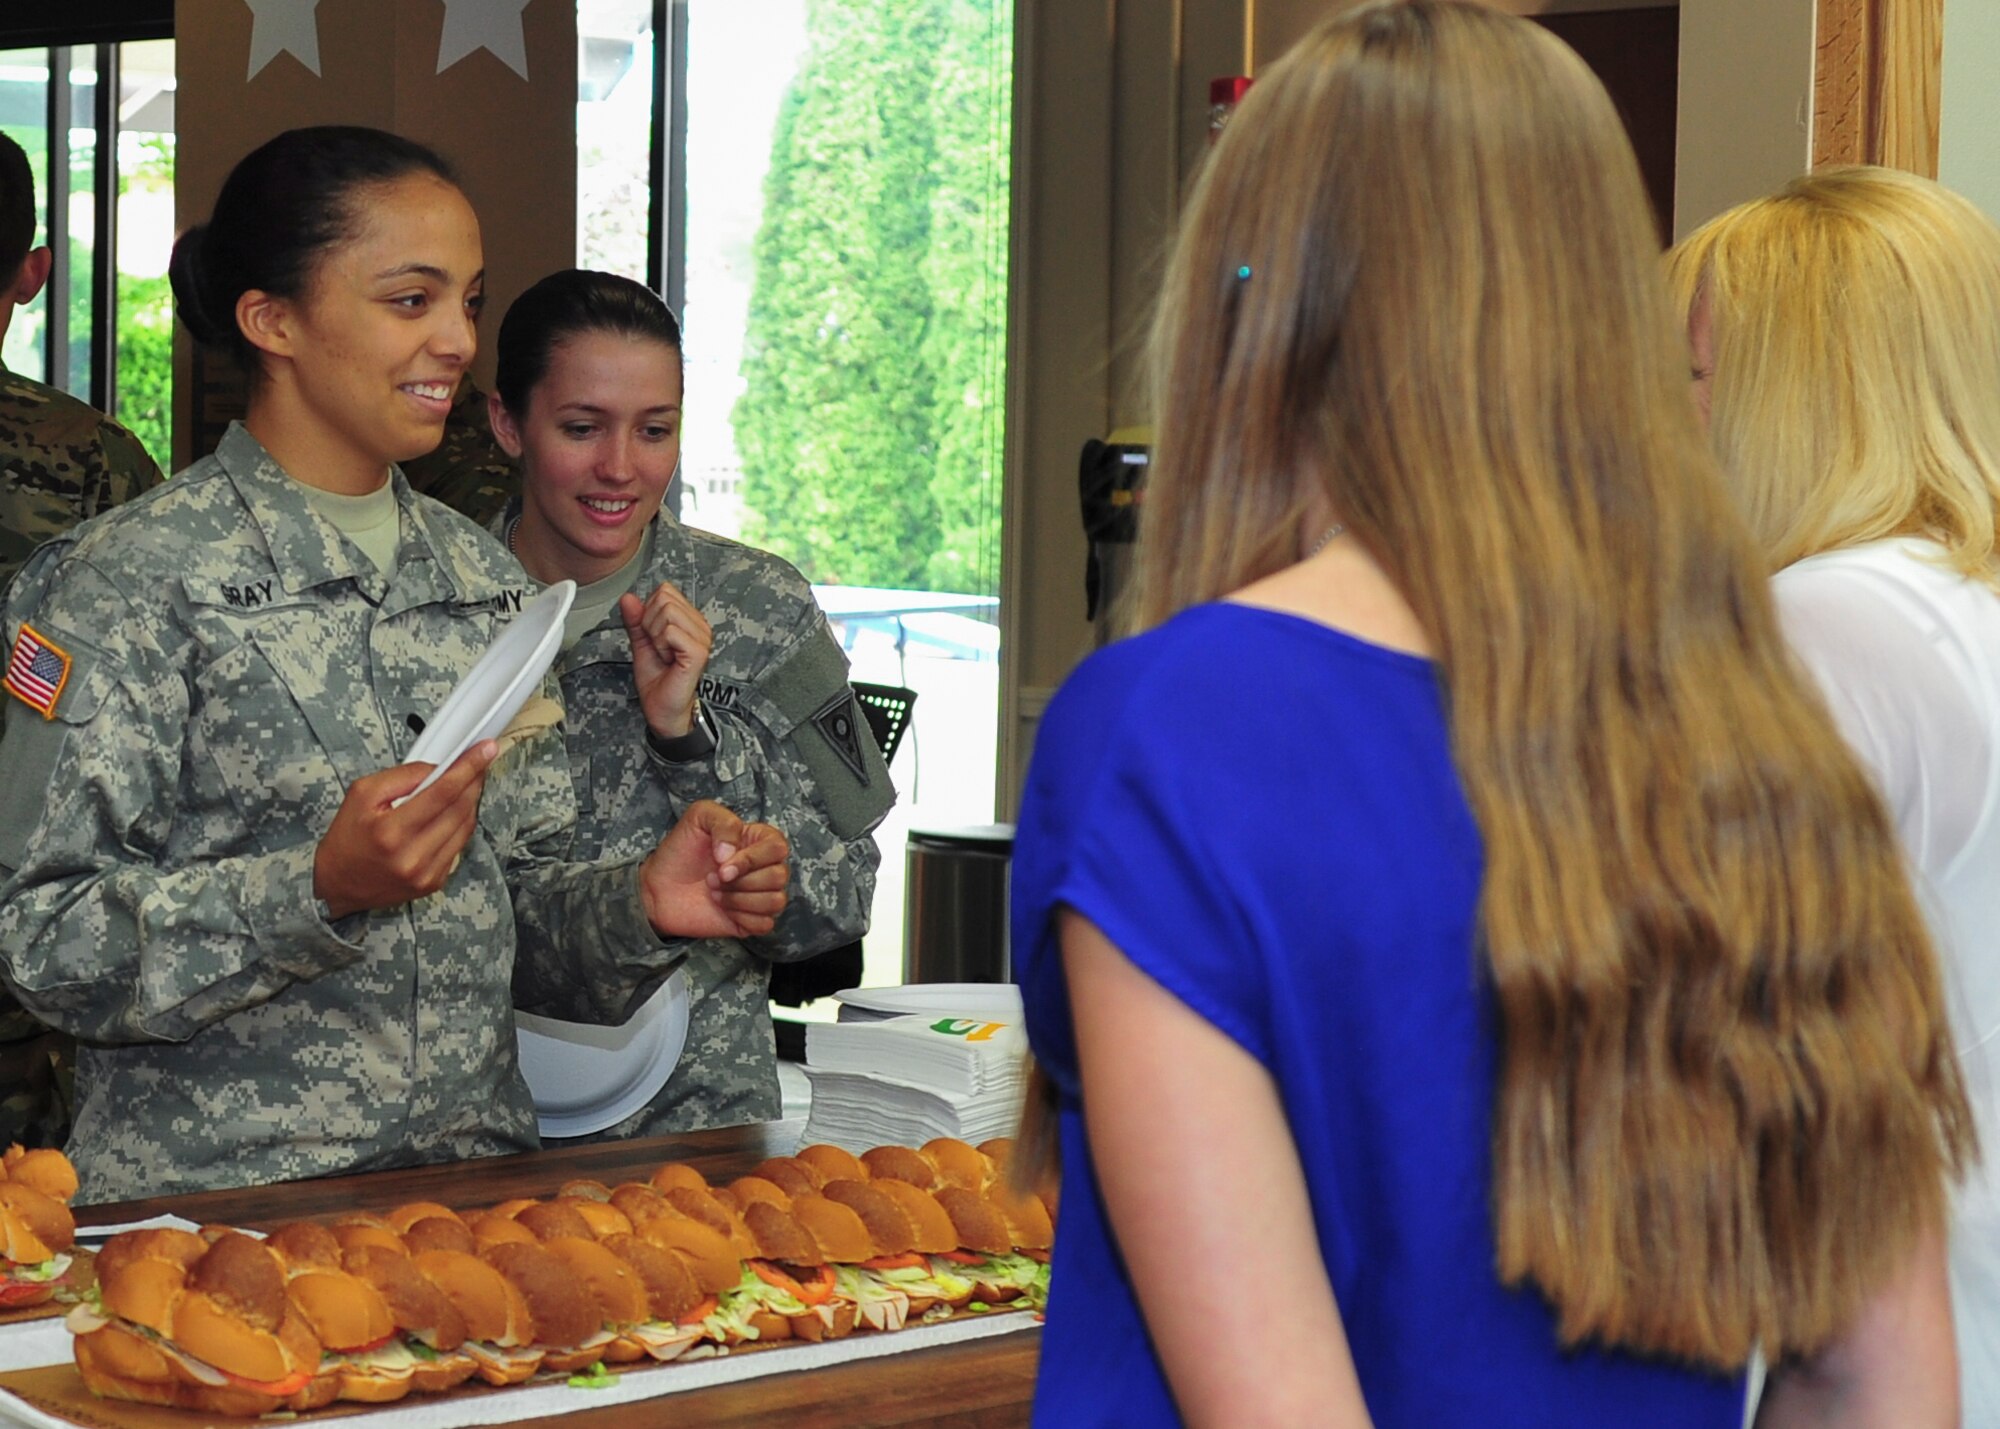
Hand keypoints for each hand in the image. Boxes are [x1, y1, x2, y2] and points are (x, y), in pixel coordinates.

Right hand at [312, 742, 496, 919]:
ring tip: (467, 782)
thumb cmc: (347, 838)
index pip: (442, 793)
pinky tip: (454, 810)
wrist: (337, 885)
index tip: (486, 749)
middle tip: (480, 760)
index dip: (468, 767)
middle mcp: (413, 856)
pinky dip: (461, 823)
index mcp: (391, 832)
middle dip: (473, 780)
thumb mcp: (362, 794)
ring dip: (471, 800)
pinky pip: (459, 844)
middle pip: (460, 809)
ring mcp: (427, 873)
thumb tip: (439, 768)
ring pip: (466, 826)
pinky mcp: (434, 882)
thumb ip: (403, 776)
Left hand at [621, 583, 712, 739]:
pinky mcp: (698, 651)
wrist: (662, 709)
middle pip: (664, 597)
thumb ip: (635, 620)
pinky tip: (669, 660)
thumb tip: (628, 598)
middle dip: (650, 623)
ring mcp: (702, 638)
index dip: (649, 611)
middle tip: (657, 646)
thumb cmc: (657, 680)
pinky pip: (670, 631)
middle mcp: (699, 626)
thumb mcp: (641, 643)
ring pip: (667, 611)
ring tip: (663, 653)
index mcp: (689, 620)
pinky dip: (661, 645)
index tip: (653, 636)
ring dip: (655, 635)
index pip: (665, 591)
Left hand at [639, 800, 789, 939]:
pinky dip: (742, 917)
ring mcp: (760, 896)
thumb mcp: (699, 817)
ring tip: (715, 892)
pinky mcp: (751, 921)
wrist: (658, 886)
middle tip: (713, 878)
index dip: (751, 859)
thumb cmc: (681, 850)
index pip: (778, 848)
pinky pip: (765, 924)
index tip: (721, 863)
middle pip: (779, 876)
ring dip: (740, 899)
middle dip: (741, 881)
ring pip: (775, 901)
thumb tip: (733, 855)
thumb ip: (724, 823)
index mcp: (759, 841)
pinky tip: (723, 909)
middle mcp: (765, 868)